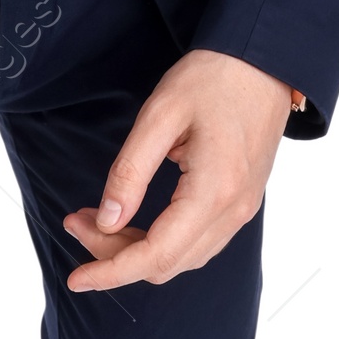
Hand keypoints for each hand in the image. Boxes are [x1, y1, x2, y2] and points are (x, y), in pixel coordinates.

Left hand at [63, 48, 293, 291]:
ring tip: (97, 217)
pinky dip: (161, 240)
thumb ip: (131, 171)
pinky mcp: (241, 201)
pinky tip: (134, 218)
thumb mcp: (160, 115)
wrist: (264, 60)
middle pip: (166, 264)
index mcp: (214, 192)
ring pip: (182, 258)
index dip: (110, 271)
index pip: (155, 255)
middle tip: (77, 218)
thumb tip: (107, 220)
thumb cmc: (213, 77)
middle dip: (115, 254)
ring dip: (136, 249)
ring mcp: (242, 209)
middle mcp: (233, 212)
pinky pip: (198, 241)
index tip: (75, 277)